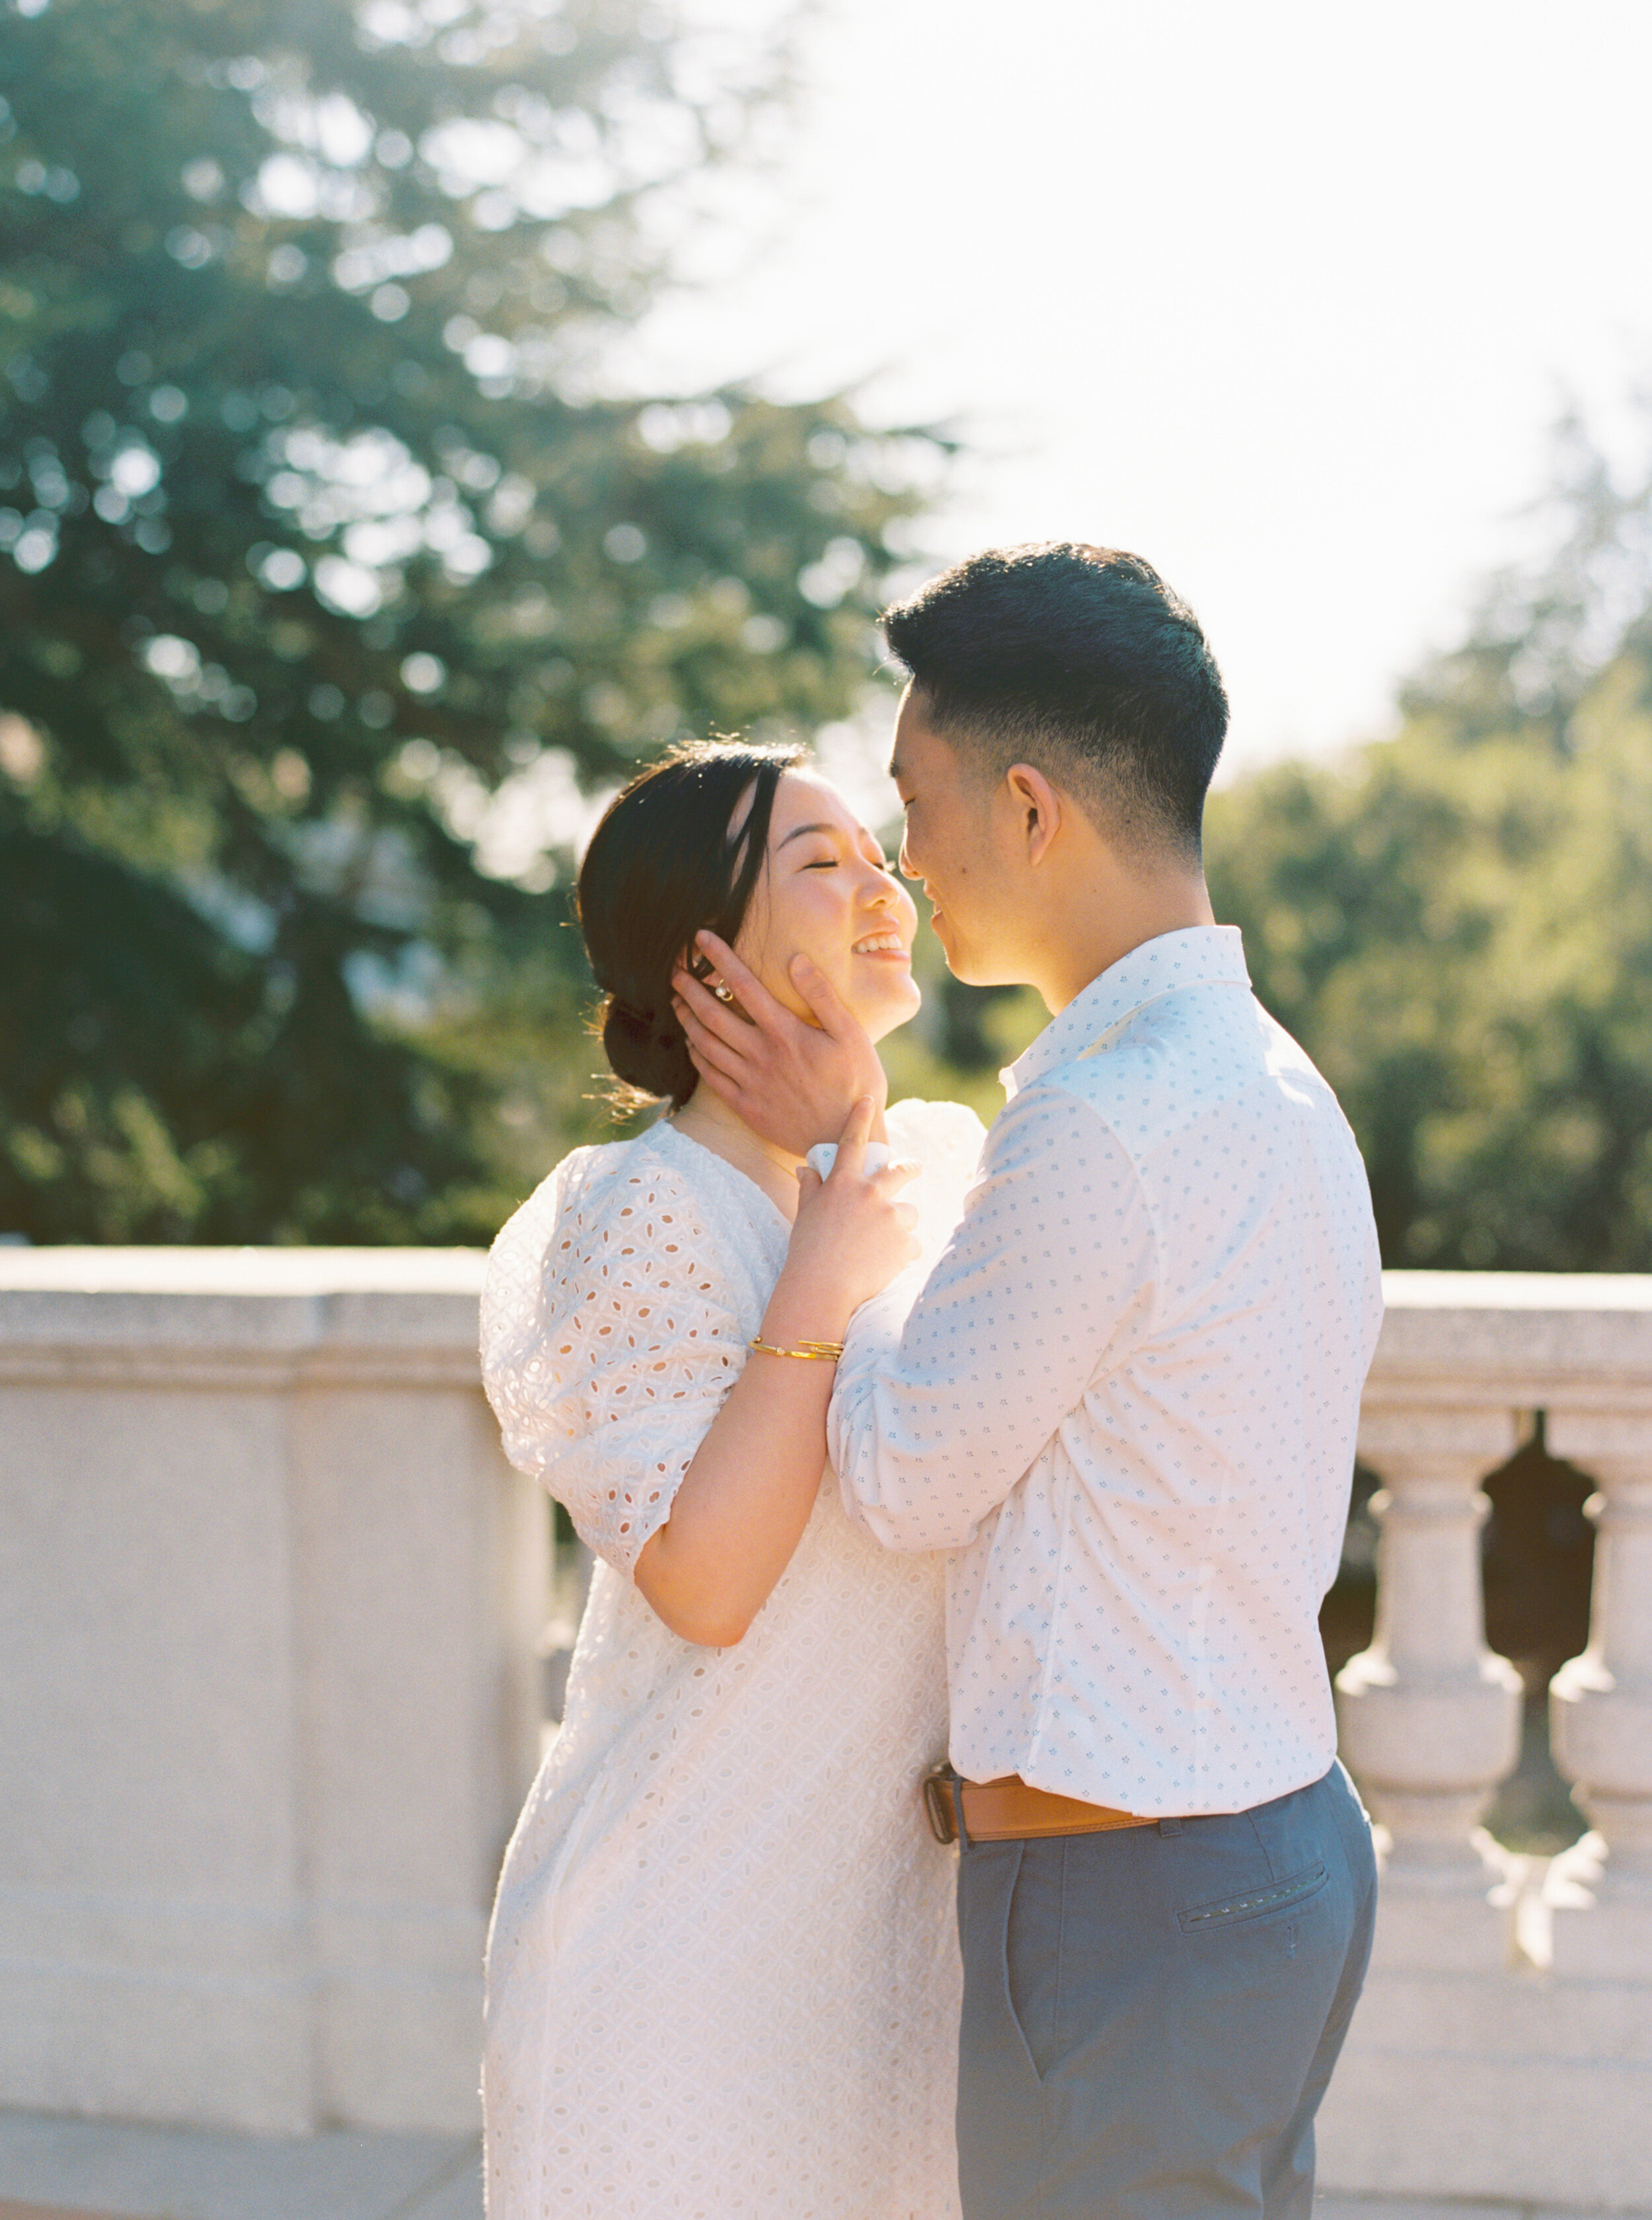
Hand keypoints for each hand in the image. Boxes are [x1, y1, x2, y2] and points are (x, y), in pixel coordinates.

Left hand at [672, 930, 886, 1155]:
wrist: (846, 1140)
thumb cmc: (856, 1084)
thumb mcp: (851, 1035)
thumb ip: (822, 995)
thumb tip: (797, 959)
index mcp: (785, 1032)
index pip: (744, 985)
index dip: (720, 957)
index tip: (700, 937)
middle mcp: (761, 1054)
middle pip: (712, 1013)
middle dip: (690, 987)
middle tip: (675, 970)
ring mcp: (750, 1082)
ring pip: (705, 1043)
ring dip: (686, 1018)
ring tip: (676, 1001)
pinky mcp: (745, 1106)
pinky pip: (710, 1076)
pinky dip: (695, 1056)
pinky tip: (691, 1044)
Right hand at [767, 1097, 919, 1334]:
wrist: (821, 1289)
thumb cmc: (807, 1253)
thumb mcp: (804, 1215)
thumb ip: (810, 1188)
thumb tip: (807, 1168)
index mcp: (843, 1184)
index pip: (852, 1142)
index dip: (859, 1118)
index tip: (868, 1099)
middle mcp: (870, 1194)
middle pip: (899, 1172)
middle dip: (909, 1169)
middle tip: (914, 1169)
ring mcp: (890, 1216)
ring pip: (908, 1212)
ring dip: (900, 1225)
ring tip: (881, 1247)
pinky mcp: (905, 1241)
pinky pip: (913, 1244)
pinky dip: (903, 1254)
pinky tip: (885, 1266)